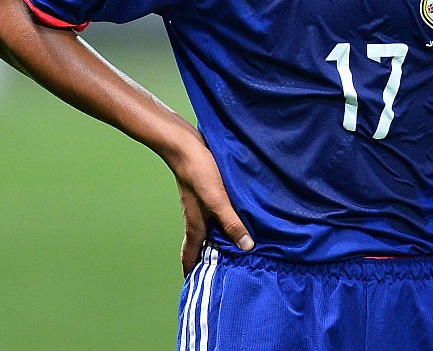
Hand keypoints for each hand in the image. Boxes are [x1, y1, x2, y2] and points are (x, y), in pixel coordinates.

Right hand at [171, 134, 253, 276]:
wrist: (185, 144)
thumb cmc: (199, 171)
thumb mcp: (218, 199)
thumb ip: (232, 223)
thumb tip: (247, 247)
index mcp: (195, 225)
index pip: (189, 256)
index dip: (191, 272)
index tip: (195, 288)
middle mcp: (195, 218)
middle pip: (199, 245)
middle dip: (206, 261)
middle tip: (220, 273)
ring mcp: (199, 205)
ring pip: (207, 229)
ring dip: (216, 241)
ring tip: (232, 249)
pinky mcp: (206, 191)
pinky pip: (213, 214)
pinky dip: (222, 222)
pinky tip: (235, 217)